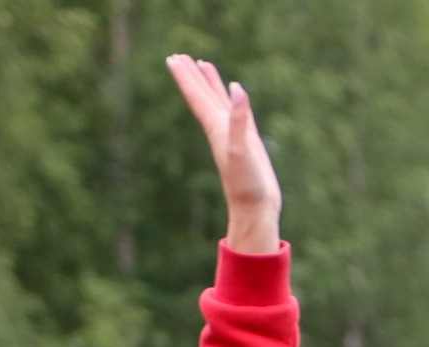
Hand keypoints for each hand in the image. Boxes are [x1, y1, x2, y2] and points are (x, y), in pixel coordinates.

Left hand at [168, 56, 280, 253]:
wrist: (256, 209)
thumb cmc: (246, 185)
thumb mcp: (241, 149)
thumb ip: (238, 119)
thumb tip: (237, 88)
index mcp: (215, 128)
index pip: (196, 97)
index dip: (185, 78)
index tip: (172, 59)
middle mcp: (220, 129)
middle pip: (202, 96)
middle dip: (191, 76)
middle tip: (178, 56)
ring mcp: (234, 135)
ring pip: (218, 101)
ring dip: (209, 83)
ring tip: (202, 64)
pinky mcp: (248, 141)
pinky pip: (238, 112)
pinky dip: (234, 99)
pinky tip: (234, 91)